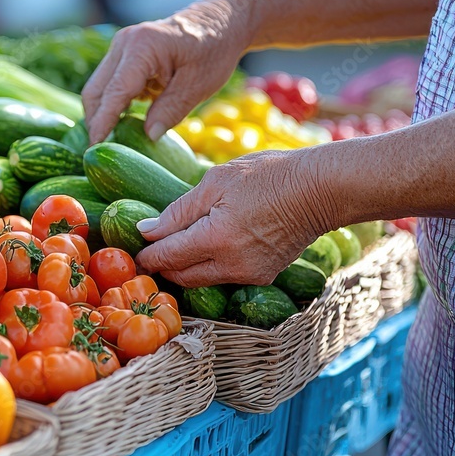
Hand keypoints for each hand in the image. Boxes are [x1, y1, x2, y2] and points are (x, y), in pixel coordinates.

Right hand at [82, 0, 253, 143]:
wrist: (220, 21)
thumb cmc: (214, 50)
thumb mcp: (198, 86)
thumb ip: (171, 111)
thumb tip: (148, 136)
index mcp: (142, 47)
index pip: (114, 93)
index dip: (102, 123)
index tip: (95, 148)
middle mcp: (124, 43)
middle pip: (96, 90)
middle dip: (96, 121)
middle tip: (102, 149)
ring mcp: (121, 45)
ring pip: (100, 88)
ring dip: (107, 112)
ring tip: (118, 135)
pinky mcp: (124, 52)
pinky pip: (111, 82)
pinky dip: (118, 101)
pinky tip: (134, 114)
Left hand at [134, 150, 336, 286]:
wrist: (321, 189)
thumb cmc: (268, 175)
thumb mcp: (216, 182)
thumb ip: (178, 210)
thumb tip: (146, 230)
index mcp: (215, 239)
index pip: (167, 256)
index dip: (146, 255)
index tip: (133, 250)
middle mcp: (231, 265)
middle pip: (181, 276)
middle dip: (162, 265)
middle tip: (148, 250)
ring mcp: (249, 274)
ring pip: (202, 280)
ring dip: (184, 268)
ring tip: (174, 247)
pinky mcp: (263, 276)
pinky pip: (224, 277)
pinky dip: (209, 266)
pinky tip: (205, 248)